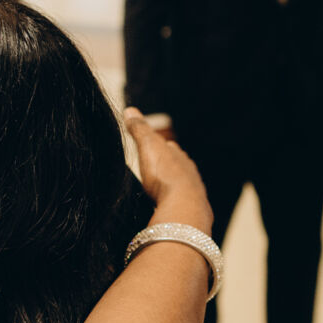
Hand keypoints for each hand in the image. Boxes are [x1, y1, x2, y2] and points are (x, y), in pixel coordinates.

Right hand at [124, 108, 210, 231]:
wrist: (184, 206)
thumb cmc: (165, 175)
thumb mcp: (148, 146)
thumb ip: (140, 129)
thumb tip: (130, 110)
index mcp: (179, 157)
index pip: (169, 147)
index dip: (159, 147)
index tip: (151, 147)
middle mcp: (189, 173)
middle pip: (177, 167)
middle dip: (167, 168)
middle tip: (155, 169)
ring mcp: (192, 193)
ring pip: (180, 186)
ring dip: (170, 187)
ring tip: (159, 191)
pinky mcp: (190, 212)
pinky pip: (180, 204)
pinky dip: (172, 203)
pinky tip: (166, 207)